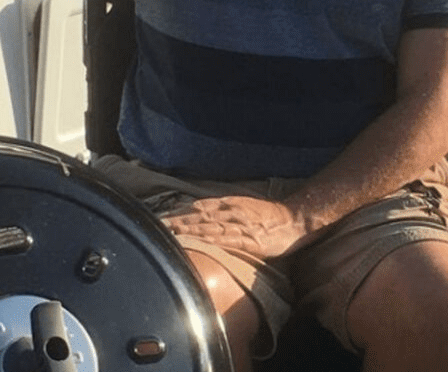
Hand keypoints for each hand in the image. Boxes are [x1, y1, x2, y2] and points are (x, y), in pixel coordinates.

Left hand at [163, 196, 307, 258]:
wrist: (294, 220)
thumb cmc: (267, 216)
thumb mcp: (241, 208)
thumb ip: (220, 211)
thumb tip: (196, 213)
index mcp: (226, 204)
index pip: (195, 209)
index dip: (175, 214)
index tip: (156, 220)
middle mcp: (229, 212)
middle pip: (196, 217)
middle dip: (174, 222)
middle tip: (153, 228)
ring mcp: (238, 225)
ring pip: (208, 227)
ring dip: (186, 230)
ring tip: (168, 235)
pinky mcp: (248, 239)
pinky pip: (225, 239)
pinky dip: (209, 240)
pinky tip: (196, 242)